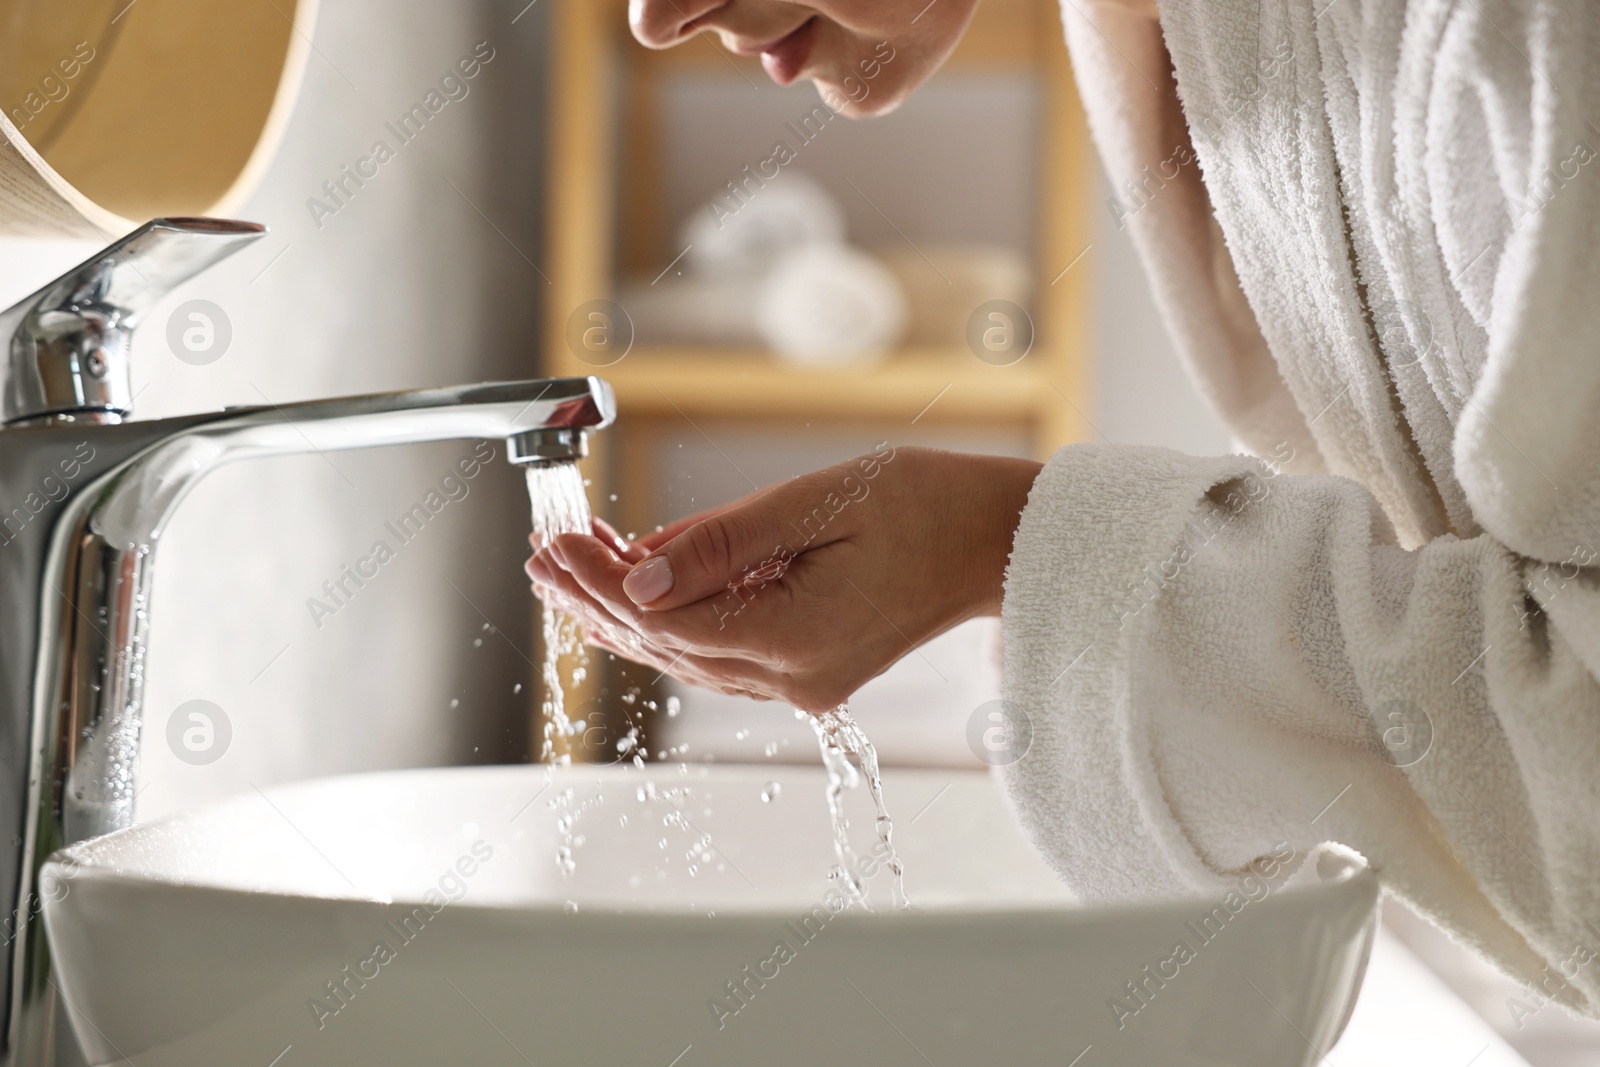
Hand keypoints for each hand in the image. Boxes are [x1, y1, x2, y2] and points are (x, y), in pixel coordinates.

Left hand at [525, 446, 1040, 712]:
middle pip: (667, 644)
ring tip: (570, 569)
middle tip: (542, 555)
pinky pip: (719, 650)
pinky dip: (672, 619)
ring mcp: (802, 680)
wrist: (995, 540)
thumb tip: (641, 576)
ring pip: (686, 653)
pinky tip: (635, 589)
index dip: (601, 583)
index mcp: (798, 638)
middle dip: (597, 598)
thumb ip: (724, 543)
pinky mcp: (808, 668)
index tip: (555, 542)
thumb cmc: (927, 506)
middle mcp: (795, 677)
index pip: (667, 619)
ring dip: (626, 611)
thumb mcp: (818, 502)